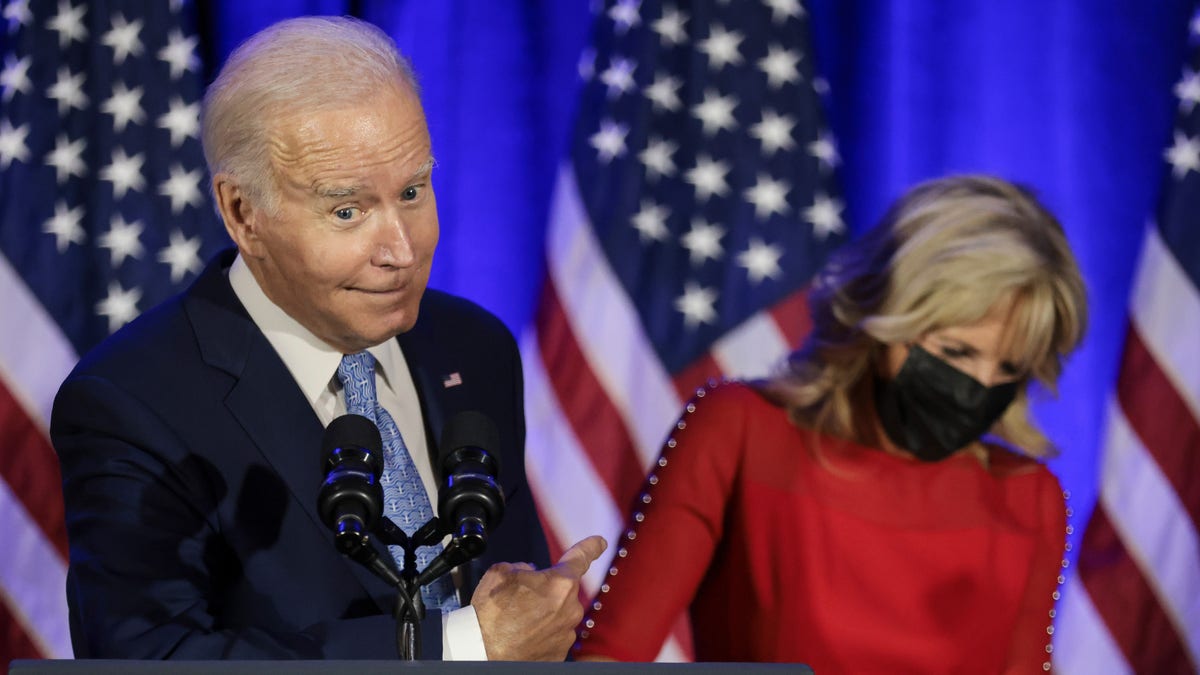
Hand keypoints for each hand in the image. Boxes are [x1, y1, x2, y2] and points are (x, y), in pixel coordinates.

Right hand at [472, 535, 606, 660]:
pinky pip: (553, 635)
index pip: (581, 557)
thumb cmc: (491, 615)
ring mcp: (566, 633)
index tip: (599, 543)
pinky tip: (522, 635)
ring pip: (558, 614)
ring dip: (542, 614)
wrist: (483, 653)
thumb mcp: (501, 572)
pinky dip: (540, 634)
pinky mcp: (560, 653)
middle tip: (521, 599)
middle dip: (546, 590)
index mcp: (560, 583)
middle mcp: (570, 608)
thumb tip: (530, 573)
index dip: (591, 547)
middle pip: (563, 590)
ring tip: (516, 621)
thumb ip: (523, 567)